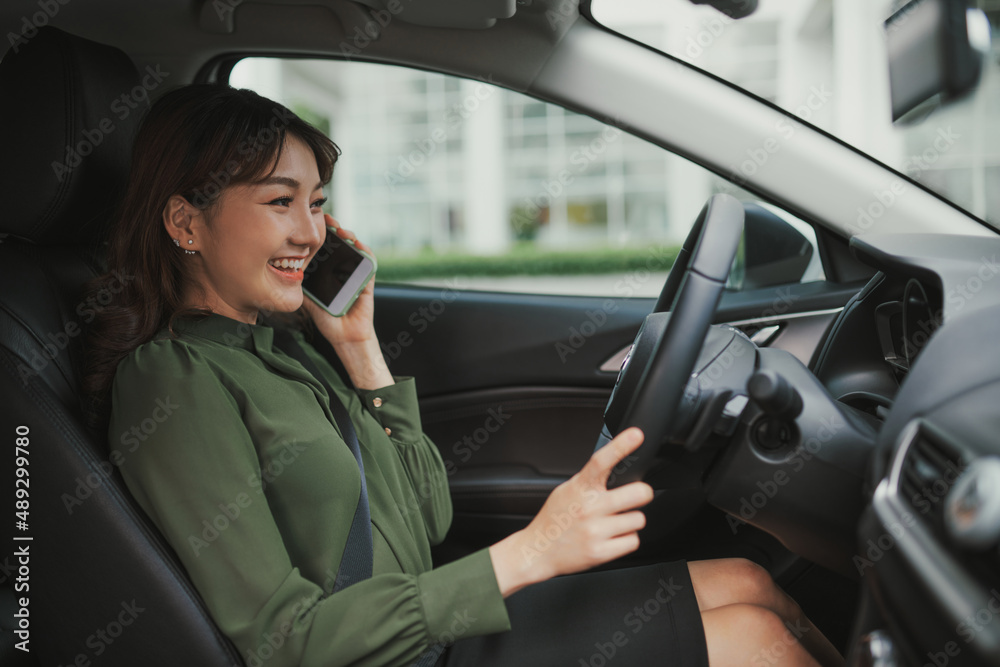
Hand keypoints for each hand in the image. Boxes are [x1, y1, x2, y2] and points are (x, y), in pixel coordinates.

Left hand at [301, 215, 392, 389]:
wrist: (344, 335)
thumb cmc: (328, 319)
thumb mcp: (308, 299)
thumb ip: (300, 285)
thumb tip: (282, 272)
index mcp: (329, 271)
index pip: (326, 247)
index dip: (321, 234)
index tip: (313, 222)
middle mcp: (343, 269)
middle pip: (340, 243)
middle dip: (335, 228)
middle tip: (327, 219)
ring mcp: (356, 273)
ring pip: (355, 248)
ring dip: (350, 235)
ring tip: (341, 230)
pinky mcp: (368, 280)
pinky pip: (369, 262)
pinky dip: (365, 251)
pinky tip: (357, 244)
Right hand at [488, 427, 653, 596]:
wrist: (537, 551)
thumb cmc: (554, 519)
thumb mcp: (566, 490)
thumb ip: (588, 480)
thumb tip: (613, 463)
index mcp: (580, 488)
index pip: (601, 461)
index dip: (621, 446)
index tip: (636, 435)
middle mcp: (588, 508)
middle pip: (638, 493)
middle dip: (642, 493)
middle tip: (637, 495)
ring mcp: (595, 531)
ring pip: (639, 519)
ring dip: (631, 521)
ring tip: (614, 523)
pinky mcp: (601, 552)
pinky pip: (633, 541)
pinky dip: (626, 540)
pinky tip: (611, 538)